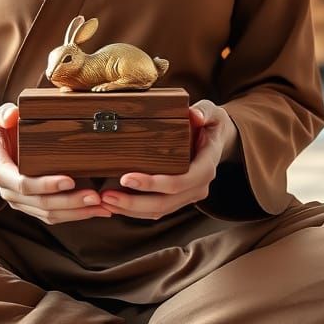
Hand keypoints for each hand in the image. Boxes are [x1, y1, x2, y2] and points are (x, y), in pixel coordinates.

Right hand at [0, 104, 112, 224]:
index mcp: (0, 171)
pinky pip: (51, 215)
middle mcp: (9, 191)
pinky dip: (74, 214)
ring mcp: (20, 201)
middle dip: (70, 201)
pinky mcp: (30, 205)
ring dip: (76, 212)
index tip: (70, 180)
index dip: (47, 185)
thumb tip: (12, 115)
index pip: (24, 184)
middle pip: (41, 202)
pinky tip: (94, 210)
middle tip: (95, 196)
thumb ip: (4, 115)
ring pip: (48, 213)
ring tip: (101, 206)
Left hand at [98, 100, 235, 220]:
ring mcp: (188, 196)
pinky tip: (115, 204)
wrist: (218, 140)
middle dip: (134, 202)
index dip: (153, 184)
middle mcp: (198, 186)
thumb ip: (203, 112)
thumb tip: (193, 114)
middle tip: (107, 195)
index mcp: (206, 167)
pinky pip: (157, 210)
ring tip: (105, 201)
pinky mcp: (178, 199)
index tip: (126, 178)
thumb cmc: (210, 124)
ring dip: (130, 210)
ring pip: (159, 211)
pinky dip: (135, 210)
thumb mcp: (211, 112)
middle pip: (165, 203)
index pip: (179, 182)